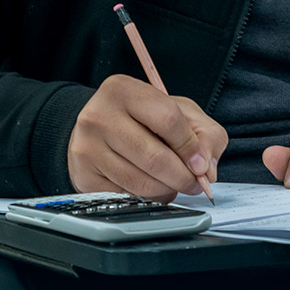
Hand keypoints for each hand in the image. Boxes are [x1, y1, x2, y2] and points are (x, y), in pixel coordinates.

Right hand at [67, 75, 227, 200]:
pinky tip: (150, 187)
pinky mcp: (84, 177)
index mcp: (123, 90)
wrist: (99, 127)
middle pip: (154, 157)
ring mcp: (88, 148)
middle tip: (193, 182)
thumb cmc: (141, 118)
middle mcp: (99, 117)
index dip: (191, 147)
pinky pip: (126, 197)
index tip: (201, 163)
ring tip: (173, 183)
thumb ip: (204, 133)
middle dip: (183, 177)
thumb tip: (205, 167)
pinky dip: (147, 198)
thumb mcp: (178, 110)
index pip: (168, 119)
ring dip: (167, 190)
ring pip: (141, 183)